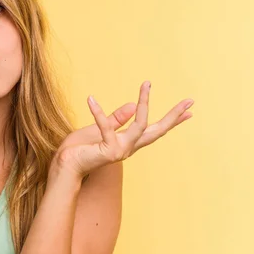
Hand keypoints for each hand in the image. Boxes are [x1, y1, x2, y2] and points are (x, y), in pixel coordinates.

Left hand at [48, 81, 193, 185]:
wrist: (64, 168)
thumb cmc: (77, 151)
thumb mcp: (96, 130)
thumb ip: (114, 120)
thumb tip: (133, 105)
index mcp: (127, 143)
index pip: (153, 130)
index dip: (171, 121)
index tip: (189, 111)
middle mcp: (128, 148)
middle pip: (157, 130)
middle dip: (174, 116)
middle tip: (190, 101)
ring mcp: (120, 151)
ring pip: (141, 124)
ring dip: (144, 102)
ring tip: (147, 84)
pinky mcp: (108, 151)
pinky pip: (106, 127)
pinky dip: (98, 112)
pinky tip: (90, 99)